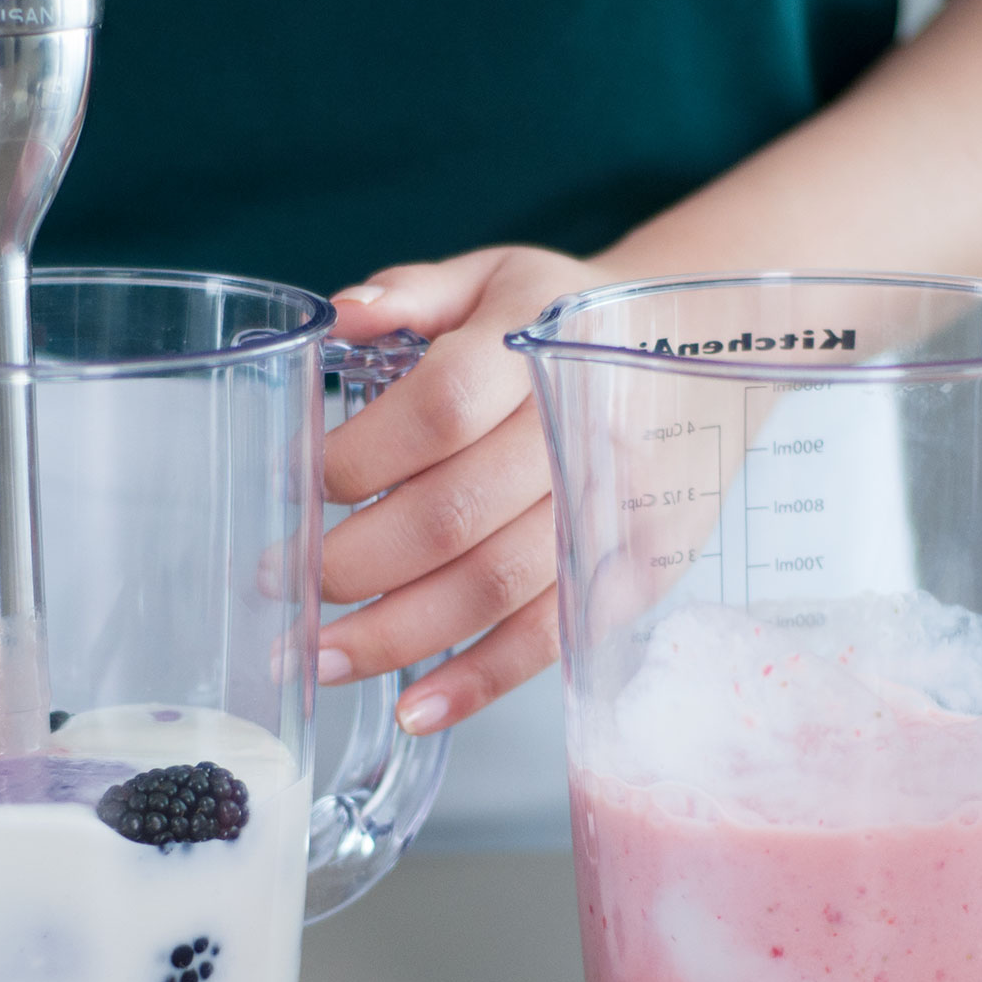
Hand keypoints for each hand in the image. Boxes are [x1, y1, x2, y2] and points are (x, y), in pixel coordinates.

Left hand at [317, 245, 617, 734]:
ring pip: (492, 587)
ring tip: (317, 659)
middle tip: (278, 582)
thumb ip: (409, 294)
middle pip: (452, 513)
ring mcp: (611, 508)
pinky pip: (549, 637)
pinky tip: (413, 708)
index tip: (289, 484)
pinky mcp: (635, 572)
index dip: (358, 456)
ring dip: (395, 635)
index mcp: (536, 342)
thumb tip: (330, 319)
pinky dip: (479, 681)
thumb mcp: (496, 274)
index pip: (438, 408)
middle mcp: (578, 428)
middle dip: (351, 561)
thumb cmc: (572, 318)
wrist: (703, 351)